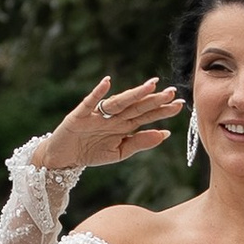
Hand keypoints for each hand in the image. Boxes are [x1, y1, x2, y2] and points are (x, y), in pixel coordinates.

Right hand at [30, 75, 184, 173]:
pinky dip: (97, 93)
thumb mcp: (119, 153)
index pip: (147, 115)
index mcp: (124, 125)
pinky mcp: (80, 115)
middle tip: (172, 91)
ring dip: (134, 94)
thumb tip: (165, 133)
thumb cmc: (91, 154)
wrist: (63, 160)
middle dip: (154, 99)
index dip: (162, 110)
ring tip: (150, 86)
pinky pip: (90, 102)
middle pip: (137, 106)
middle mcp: (113, 116)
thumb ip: (140, 143)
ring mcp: (97, 114)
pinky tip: (107, 83)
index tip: (180, 104)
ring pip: (119, 102)